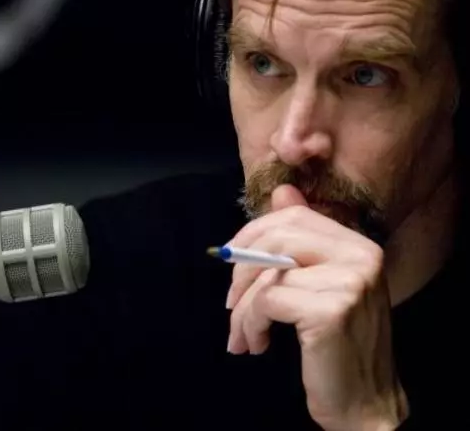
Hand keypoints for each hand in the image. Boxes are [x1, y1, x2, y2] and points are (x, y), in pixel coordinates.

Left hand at [225, 185, 408, 430]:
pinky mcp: (332, 309)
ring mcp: (350, 281)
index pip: (292, 217)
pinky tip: (258, 344)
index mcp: (358, 245)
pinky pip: (267, 300)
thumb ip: (300, 240)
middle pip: (277, 236)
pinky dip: (251, 323)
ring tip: (242, 335)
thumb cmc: (335, 344)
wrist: (364, 402)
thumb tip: (282, 191)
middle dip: (241, 267)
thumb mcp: (319, 285)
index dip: (252, 235)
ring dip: (243, 308)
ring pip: (268, 273)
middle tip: (230, 301)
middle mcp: (361, 256)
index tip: (231, 260)